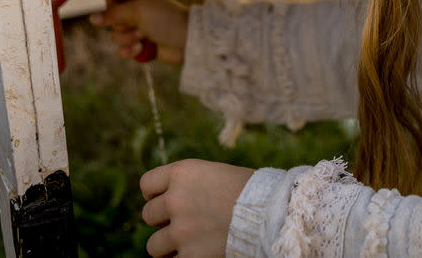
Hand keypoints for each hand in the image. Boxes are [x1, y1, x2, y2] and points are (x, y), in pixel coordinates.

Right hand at [88, 0, 188, 64]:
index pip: (112, 0)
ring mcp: (140, 29)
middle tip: (140, 26)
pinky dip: (130, 51)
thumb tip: (92, 18)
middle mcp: (138, 11)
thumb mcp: (138, 9)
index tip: (123, 11)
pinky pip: (123, 50)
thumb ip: (114, 13)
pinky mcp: (142, 46)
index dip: (113, 8)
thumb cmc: (167, 19)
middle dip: (124, 26)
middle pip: (112, 20)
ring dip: (128, 39)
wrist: (187, 40)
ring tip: (144, 38)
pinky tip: (141, 49)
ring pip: (116, 37)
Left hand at [140, 159, 254, 256]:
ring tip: (192, 242)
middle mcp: (176, 199)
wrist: (274, 212)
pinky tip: (201, 251)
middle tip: (187, 223)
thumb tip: (167, 201)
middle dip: (165, 221)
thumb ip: (190, 185)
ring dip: (169, 245)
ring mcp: (180, 230)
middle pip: (148, 215)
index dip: (156, 195)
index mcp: (183, 172)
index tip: (168, 201)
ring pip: (154, 245)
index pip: (147, 184)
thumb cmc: (252, 191)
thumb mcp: (216, 174)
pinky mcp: (190, 256)